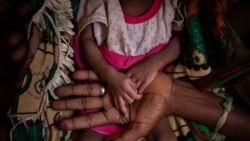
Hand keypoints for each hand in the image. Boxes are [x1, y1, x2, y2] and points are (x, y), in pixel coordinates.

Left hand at [51, 70, 173, 140]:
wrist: (166, 94)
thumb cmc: (154, 112)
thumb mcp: (139, 128)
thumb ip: (123, 138)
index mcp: (113, 114)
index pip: (90, 119)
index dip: (75, 122)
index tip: (59, 123)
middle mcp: (109, 102)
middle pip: (85, 103)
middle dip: (69, 104)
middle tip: (53, 103)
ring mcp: (112, 89)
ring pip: (89, 88)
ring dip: (74, 89)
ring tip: (59, 90)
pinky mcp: (117, 77)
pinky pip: (100, 75)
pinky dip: (88, 75)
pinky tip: (75, 74)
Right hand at [106, 71, 140, 117]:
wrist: (111, 76)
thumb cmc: (121, 77)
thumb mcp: (129, 79)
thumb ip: (134, 85)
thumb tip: (136, 92)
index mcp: (126, 88)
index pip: (134, 96)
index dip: (139, 96)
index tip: (140, 95)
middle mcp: (122, 93)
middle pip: (130, 101)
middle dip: (133, 100)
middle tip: (134, 98)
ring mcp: (117, 95)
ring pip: (122, 105)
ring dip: (124, 110)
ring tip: (126, 116)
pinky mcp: (114, 96)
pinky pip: (116, 104)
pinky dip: (118, 108)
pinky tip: (120, 112)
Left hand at [126, 59, 158, 93]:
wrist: (152, 63)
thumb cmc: (143, 64)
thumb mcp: (134, 67)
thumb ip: (130, 72)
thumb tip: (126, 77)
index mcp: (131, 72)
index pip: (125, 79)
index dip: (124, 83)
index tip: (124, 86)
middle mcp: (135, 76)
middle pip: (129, 85)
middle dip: (127, 89)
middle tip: (127, 92)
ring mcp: (140, 79)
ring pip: (135, 88)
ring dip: (133, 92)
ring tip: (132, 95)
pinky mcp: (146, 82)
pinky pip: (141, 89)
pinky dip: (139, 92)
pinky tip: (139, 93)